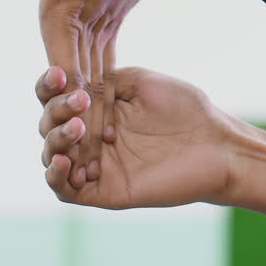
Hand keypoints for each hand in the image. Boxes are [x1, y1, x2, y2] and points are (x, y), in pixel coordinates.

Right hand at [0, 0, 166, 181]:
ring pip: (86, 82)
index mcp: (54, 12)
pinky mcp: (102, 29)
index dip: (64, 95)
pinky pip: (103, 69)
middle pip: (70, 82)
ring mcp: (82, 29)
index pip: (59, 62)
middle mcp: (63, 26)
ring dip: (89, 117)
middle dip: (75, 120)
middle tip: (84, 163)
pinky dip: (105, 96)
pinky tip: (110, 129)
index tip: (70, 127)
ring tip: (96, 160)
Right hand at [36, 65, 236, 207]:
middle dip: (56, 112)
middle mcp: (92, 136)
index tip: (58, 75)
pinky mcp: (104, 191)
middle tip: (79, 104)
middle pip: (49, 125)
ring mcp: (96, 164)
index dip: (49, 85)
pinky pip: (65, 190)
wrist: (216, 144)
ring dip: (56, 140)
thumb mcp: (142, 82)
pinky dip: (56, 176)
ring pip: (53, 156)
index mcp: (99, 108)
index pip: (58, 97)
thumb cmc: (186, 110)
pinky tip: (64, 161)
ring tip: (78, 129)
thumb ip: (104, 81)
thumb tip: (71, 83)